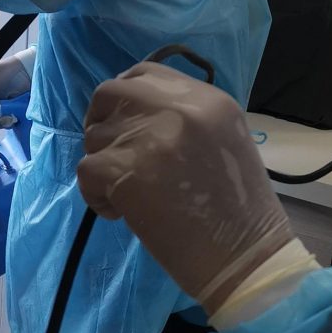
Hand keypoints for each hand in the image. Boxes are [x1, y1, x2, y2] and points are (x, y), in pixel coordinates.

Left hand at [78, 64, 294, 310]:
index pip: (145, 75)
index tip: (125, 122)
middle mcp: (176, 106)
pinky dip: (96, 195)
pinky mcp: (123, 169)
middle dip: (102, 120)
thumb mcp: (225, 142)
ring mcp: (148, 135)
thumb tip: (136, 118)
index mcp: (207, 99)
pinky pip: (87, 169)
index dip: (127, 97)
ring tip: (130, 193)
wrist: (245, 257)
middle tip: (111, 153)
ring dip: (104, 163)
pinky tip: (121, 213)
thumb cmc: (241, 212)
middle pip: (111, 93)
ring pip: (96, 136)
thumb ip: (186, 120)